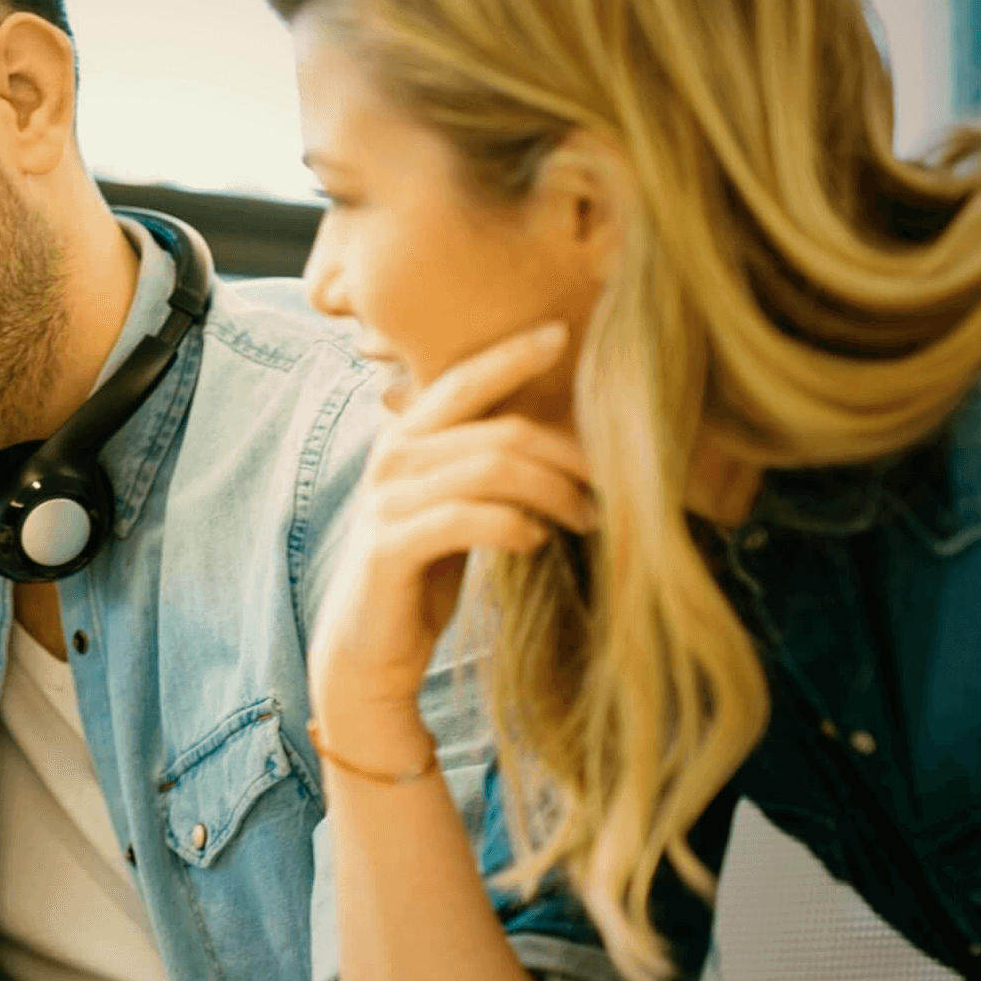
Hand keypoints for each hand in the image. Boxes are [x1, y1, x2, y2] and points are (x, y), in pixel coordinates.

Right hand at [311, 323, 593, 742]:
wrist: (369, 647)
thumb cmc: (425, 570)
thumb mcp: (455, 504)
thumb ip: (485, 463)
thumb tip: (568, 436)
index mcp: (406, 436)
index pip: (464, 381)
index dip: (511, 355)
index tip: (563, 333)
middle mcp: (391, 458)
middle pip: (499, 431)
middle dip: (567, 455)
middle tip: (611, 484)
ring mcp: (386, 501)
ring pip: (491, 470)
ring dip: (554, 493)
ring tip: (588, 519)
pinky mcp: (390, 546)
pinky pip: (467, 519)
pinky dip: (514, 526)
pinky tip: (536, 542)